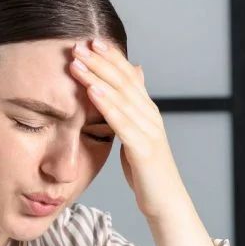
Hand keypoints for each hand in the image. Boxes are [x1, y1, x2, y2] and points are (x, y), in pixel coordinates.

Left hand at [69, 38, 186, 219]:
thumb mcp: (136, 140)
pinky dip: (106, 104)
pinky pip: (122, 122)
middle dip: (100, 61)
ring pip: (121, 96)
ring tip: (78, 61)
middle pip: (124, 80)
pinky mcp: (144, 148)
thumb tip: (126, 92)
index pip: (128, 76)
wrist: (166, 203)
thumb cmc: (147, 174)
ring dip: (98, 76)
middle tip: (78, 44)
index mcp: (147, 112)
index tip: (90, 42)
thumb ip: (129, 115)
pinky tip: (91, 91)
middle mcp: (150, 115)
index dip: (110, 58)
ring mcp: (149, 130)